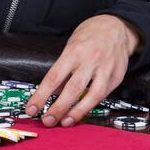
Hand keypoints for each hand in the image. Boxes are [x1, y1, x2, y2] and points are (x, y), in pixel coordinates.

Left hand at [25, 15, 141, 127]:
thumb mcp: (72, 44)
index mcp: (75, 50)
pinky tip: (81, 112)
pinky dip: (91, 106)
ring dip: (76, 112)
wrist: (117, 27)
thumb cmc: (90, 34)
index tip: (32, 108)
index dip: (41, 95)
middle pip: (72, 89)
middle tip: (47, 121)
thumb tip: (53, 91)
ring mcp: (106, 69)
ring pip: (92, 96)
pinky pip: (103, 96)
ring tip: (65, 122)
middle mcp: (91, 60)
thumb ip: (64, 67)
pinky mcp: (117, 77)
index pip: (54, 77)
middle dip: (58, 108)